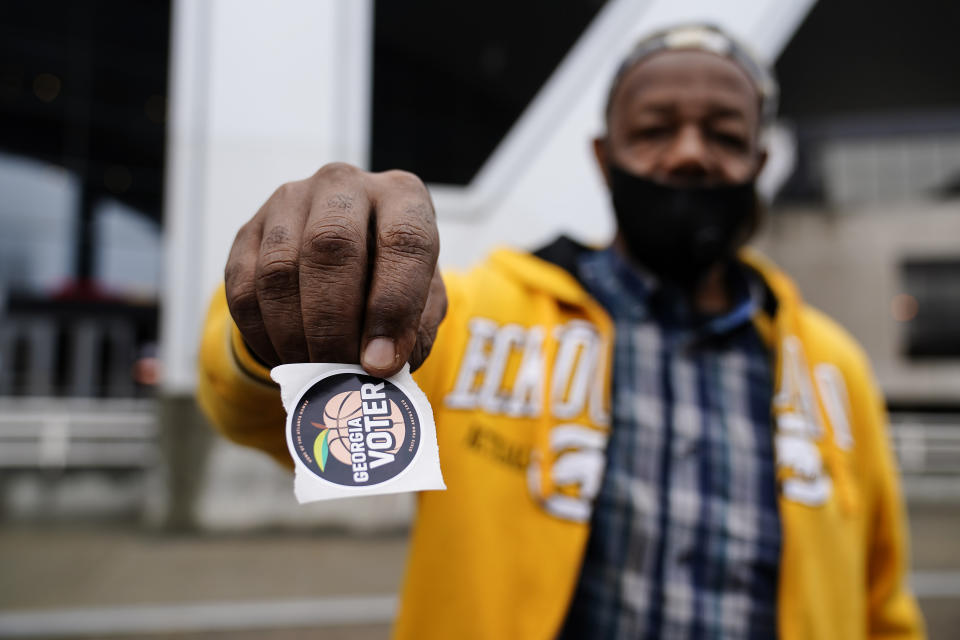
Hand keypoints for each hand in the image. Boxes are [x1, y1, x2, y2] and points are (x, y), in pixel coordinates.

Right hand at [224, 163, 445, 377]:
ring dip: (295, 335)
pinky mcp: (249, 231)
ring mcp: (290, 201)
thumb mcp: (424, 301)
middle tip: (340, 373)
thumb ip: (413, 331)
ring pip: (280, 270)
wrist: (346, 256)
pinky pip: (243, 289)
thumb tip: (383, 366)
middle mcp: (343, 186)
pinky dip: (263, 336)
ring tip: (314, 373)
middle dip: (334, 324)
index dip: (393, 307)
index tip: (381, 363)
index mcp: (401, 196)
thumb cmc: (394, 280)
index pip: (404, 241)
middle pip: (331, 246)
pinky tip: (287, 360)